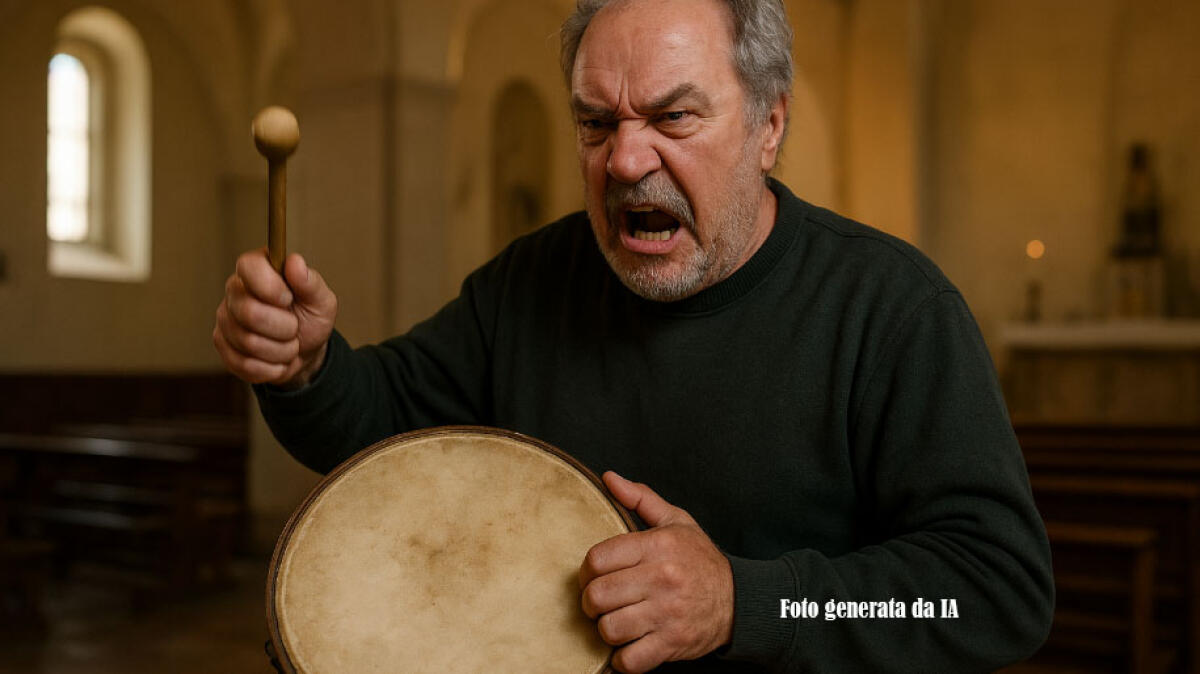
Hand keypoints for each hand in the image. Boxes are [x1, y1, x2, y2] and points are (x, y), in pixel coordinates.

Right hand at [213, 249, 336, 387]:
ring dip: (281, 350)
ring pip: (248, 342)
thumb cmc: (311, 319)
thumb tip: (295, 262)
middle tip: (294, 327)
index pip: (248, 266)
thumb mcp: (322, 301)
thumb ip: (310, 283)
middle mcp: (236, 289)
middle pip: (249, 312)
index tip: (289, 299)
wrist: (305, 352)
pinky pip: (244, 363)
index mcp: (260, 269)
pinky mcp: (222, 344)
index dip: (271, 287)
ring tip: (288, 343)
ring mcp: (225, 317)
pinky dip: (270, 367)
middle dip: (284, 328)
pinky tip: (276, 358)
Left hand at [580, 472, 733, 672]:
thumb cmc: (700, 559)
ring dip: (606, 629)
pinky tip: (628, 646)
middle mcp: (662, 578)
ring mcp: (667, 614)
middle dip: (591, 602)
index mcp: (659, 546)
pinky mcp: (673, 643)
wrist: (740, 600)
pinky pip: (630, 660)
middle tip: (599, 602)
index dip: (586, 570)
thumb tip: (608, 478)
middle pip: (597, 595)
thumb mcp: (676, 521)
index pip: (598, 558)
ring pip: (609, 628)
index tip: (592, 576)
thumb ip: (640, 499)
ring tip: (615, 621)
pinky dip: (623, 659)